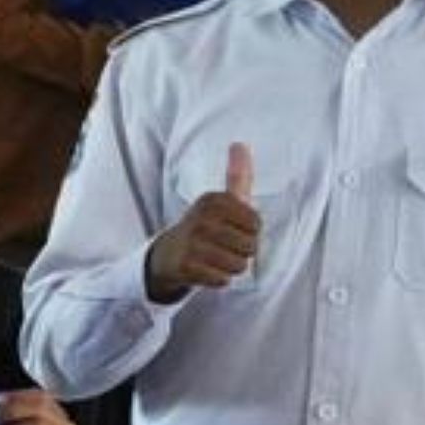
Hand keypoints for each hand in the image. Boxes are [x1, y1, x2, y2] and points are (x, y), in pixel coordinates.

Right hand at [144, 145, 259, 301]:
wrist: (167, 254)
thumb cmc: (205, 227)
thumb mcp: (221, 201)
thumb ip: (236, 175)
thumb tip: (240, 144)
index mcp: (213, 201)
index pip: (256, 224)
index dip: (250, 231)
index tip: (231, 228)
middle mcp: (201, 219)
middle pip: (250, 246)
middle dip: (241, 251)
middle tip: (222, 246)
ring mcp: (192, 243)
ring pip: (239, 265)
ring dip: (230, 267)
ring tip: (214, 258)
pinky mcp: (186, 267)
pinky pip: (223, 280)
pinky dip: (217, 279)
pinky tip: (205, 269)